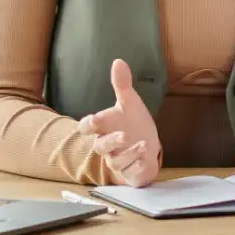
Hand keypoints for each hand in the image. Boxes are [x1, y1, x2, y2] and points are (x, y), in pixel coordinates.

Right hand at [78, 58, 161, 186]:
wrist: (148, 145)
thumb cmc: (133, 123)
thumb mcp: (129, 103)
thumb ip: (122, 84)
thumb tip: (118, 61)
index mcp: (103, 127)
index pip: (86, 127)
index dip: (87, 125)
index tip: (94, 120)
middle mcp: (107, 146)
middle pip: (100, 146)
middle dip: (111, 141)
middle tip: (124, 135)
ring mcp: (118, 160)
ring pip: (116, 162)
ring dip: (129, 154)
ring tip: (143, 144)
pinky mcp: (130, 172)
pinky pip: (130, 172)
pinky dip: (138, 166)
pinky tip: (147, 157)